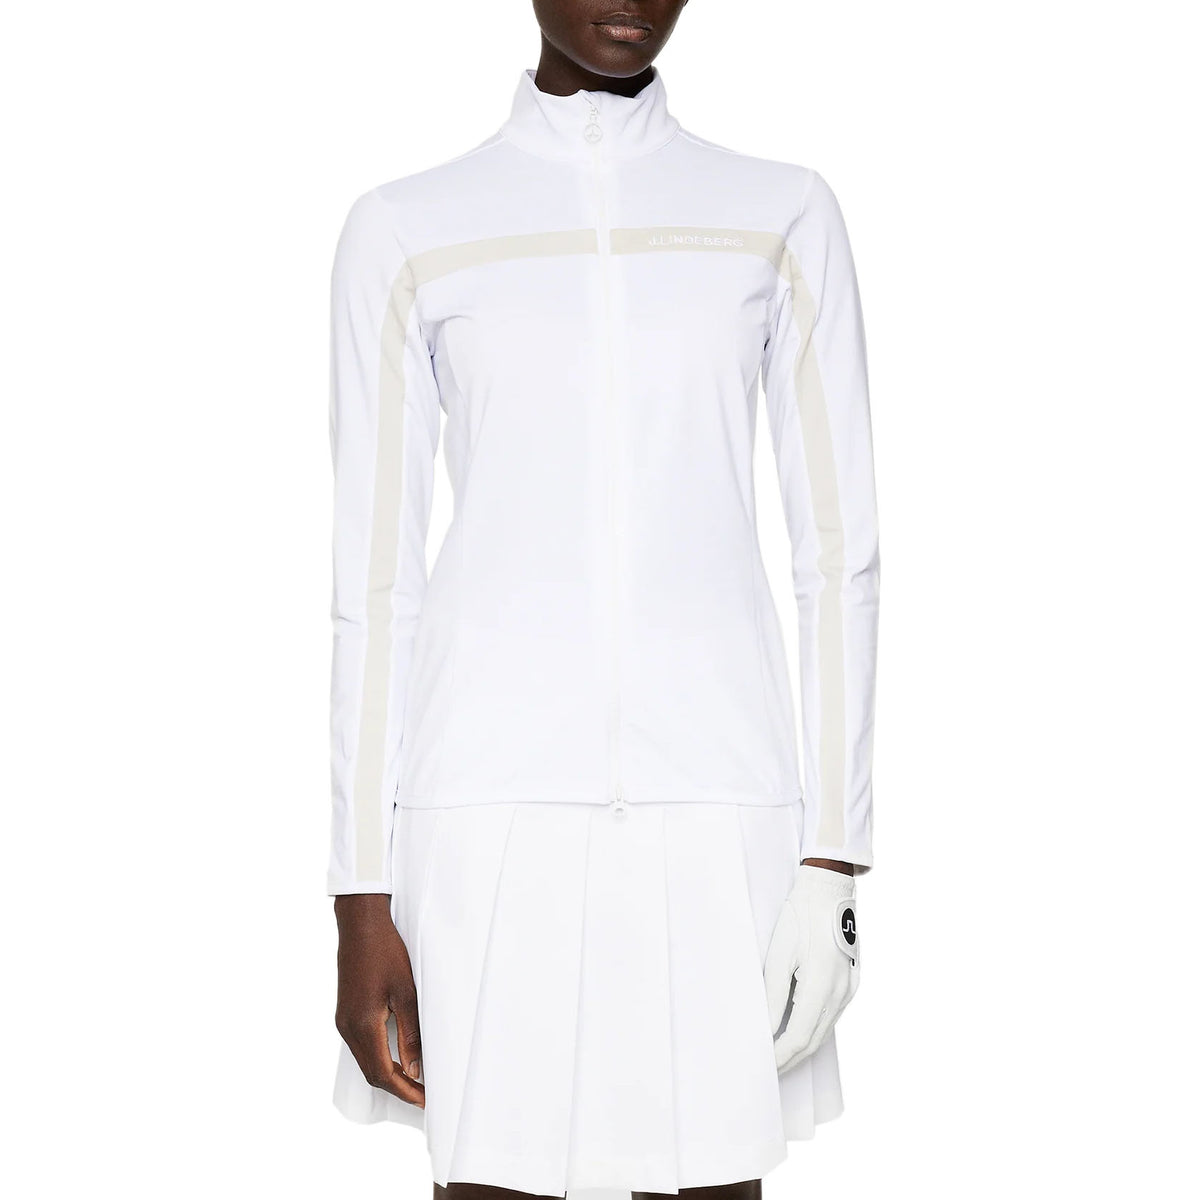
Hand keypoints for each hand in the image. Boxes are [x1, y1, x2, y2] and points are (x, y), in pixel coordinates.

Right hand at [334, 893, 424, 1106]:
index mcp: (362, 1024)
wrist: (360, 924)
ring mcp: (343, 1021)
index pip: (383, 1073)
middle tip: (424, 1095)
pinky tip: (397, 1056)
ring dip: (388, 1074)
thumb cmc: (386, 952)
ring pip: (365, 1061)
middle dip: (398, 1088)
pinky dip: (379, 1058)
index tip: (426, 1099)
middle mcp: (348, 1027)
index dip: (405, 1091)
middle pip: (372, 1073)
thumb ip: (410, 1032)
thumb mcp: (406, 991)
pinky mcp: (345, 1013)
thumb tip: (415, 1069)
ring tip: (415, 1080)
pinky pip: (361, 1046)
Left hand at [764, 864, 859, 1072]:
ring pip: (824, 1030)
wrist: (829, 889)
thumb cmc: (800, 916)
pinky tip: (797, 1030)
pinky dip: (814, 1028)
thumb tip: (764, 1026)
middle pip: (814, 1040)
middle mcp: (841, 993)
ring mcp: (850, 989)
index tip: (763, 1066)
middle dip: (790, 1058)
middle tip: (768, 1070)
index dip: (780, 1055)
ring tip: (779, 1055)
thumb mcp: (779, 953)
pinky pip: (831, 1015)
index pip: (798, 1036)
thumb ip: (772, 994)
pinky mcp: (852, 982)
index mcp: (821, 985)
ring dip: (802, 1046)